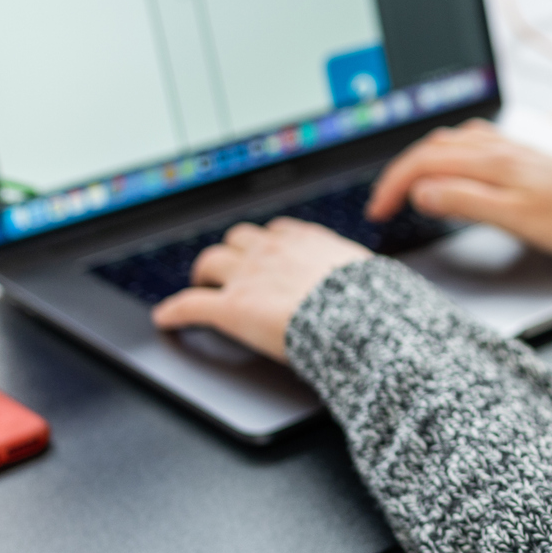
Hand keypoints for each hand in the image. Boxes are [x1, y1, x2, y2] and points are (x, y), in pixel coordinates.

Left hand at [150, 218, 372, 360]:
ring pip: (210, 261)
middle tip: (228, 267)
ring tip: (199, 283)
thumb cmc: (373, 305)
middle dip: (232, 252)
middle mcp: (272, 251)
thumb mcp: (371, 277)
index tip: (264, 250)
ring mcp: (248, 277)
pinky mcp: (230, 307)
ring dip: (204, 272)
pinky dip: (174, 311)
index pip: (277, 232)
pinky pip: (190, 305)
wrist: (359, 320)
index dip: (267, 243)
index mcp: (307, 242)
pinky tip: (166, 318)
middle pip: (238, 238)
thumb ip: (359, 276)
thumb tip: (386, 289)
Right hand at [366, 119, 551, 262]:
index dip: (393, 184)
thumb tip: (422, 191)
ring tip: (411, 184)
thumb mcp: (516, 219)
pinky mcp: (530, 158)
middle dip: (401, 171)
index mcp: (493, 161)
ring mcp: (516, 150)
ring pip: (455, 142)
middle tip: (384, 203)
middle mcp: (502, 148)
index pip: (425, 161)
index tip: (377, 211)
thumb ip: (466, 202)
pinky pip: (477, 145)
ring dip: (425, 158)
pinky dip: (452, 155)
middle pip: (435, 147)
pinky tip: (459, 168)